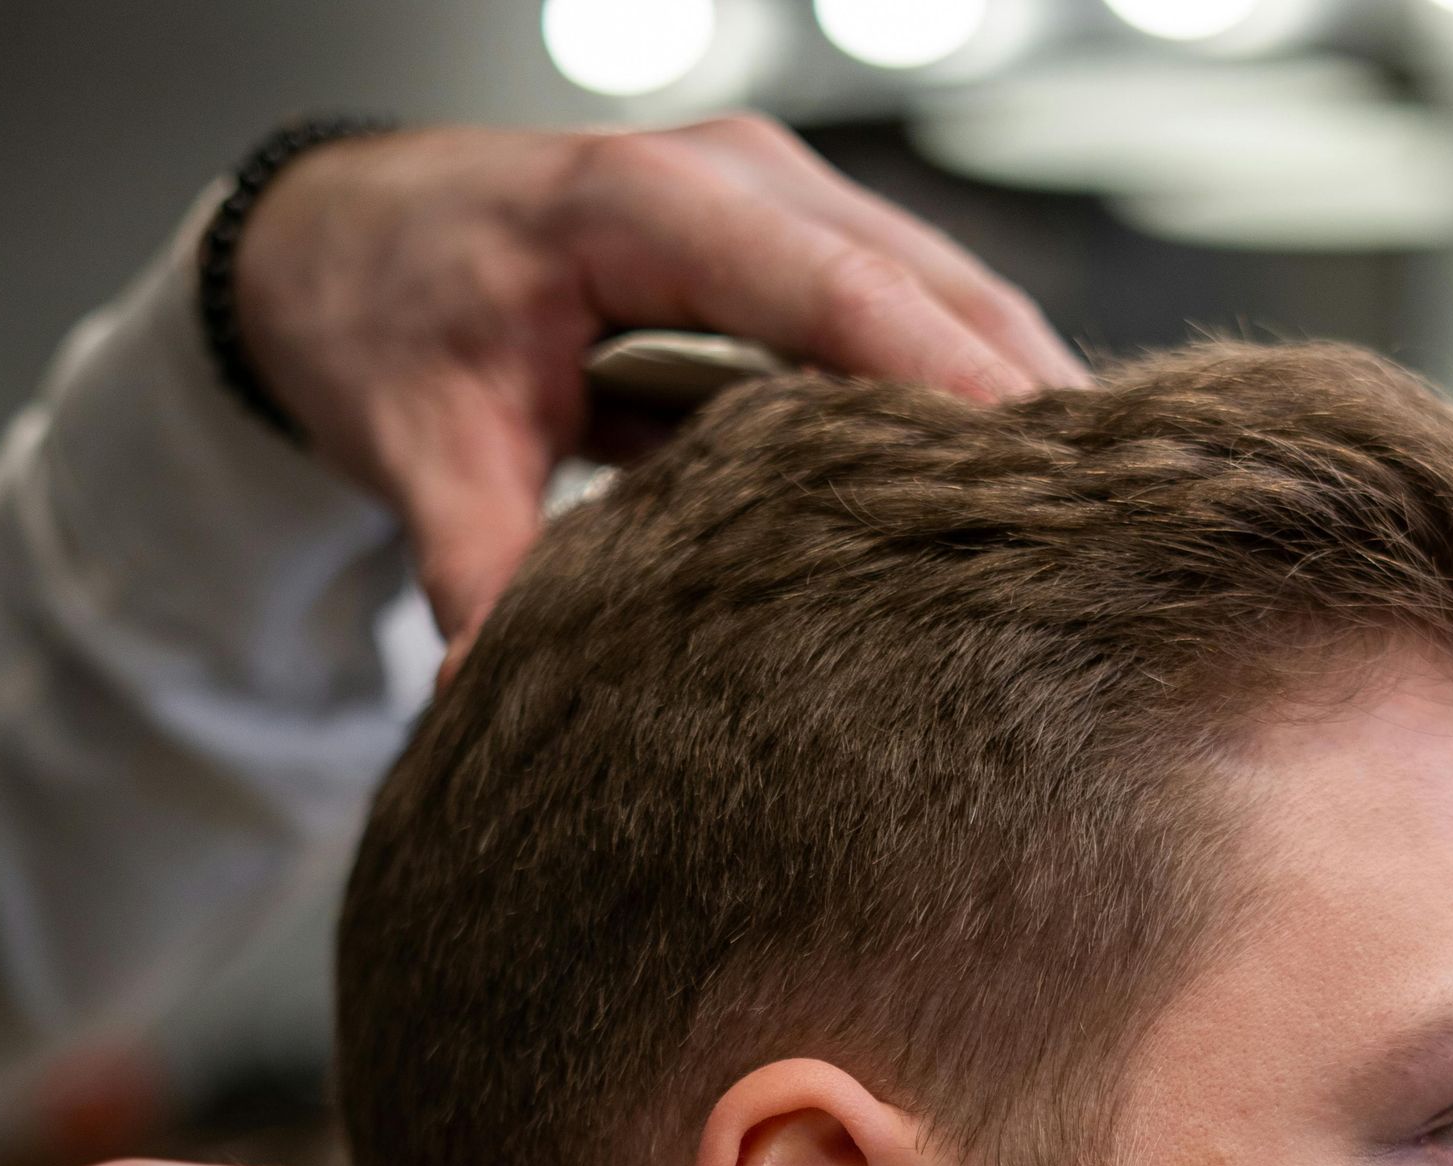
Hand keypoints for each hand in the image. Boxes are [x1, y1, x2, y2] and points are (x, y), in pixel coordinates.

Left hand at [231, 117, 1080, 642]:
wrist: (338, 244)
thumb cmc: (384, 316)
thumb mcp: (417, 446)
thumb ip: (475, 567)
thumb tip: (487, 699)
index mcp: (644, 201)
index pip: (833, 290)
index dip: (942, 376)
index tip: (1032, 466)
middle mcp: (734, 180)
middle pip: (925, 281)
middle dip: (1022, 396)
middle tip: (1114, 520)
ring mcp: (772, 206)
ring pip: (939, 293)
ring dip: (1012, 398)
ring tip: (1096, 519)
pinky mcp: (785, 252)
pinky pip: (905, 313)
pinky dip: (961, 394)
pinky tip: (1010, 494)